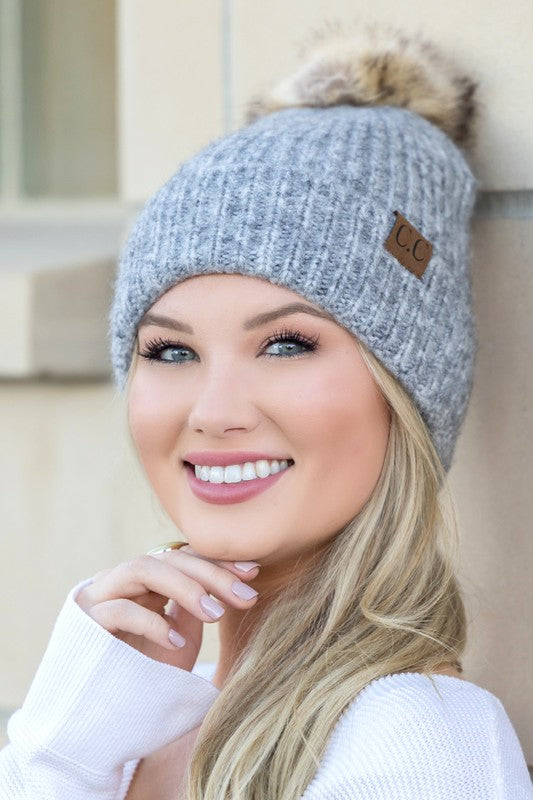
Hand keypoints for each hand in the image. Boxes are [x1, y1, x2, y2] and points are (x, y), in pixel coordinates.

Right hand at [75, 545, 259, 670]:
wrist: (97, 722)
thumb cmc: (142, 678)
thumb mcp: (178, 639)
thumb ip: (194, 608)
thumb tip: (229, 580)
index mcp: (145, 583)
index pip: (184, 557)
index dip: (218, 562)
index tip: (254, 573)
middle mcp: (121, 582)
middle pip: (169, 558)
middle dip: (211, 574)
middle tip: (245, 595)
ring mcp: (99, 598)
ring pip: (142, 569)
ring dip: (184, 587)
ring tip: (215, 613)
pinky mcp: (84, 624)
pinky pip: (119, 610)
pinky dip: (152, 622)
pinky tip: (176, 642)